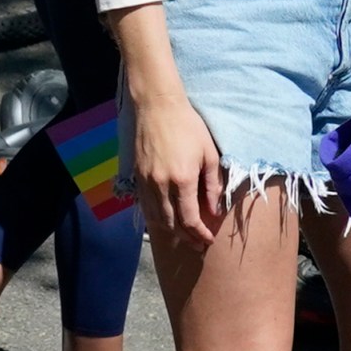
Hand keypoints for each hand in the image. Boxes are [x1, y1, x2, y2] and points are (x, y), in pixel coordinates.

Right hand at [131, 89, 224, 246]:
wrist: (157, 106)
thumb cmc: (188, 126)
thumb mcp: (209, 155)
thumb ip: (212, 186)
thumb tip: (214, 211)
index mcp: (182, 180)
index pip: (189, 219)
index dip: (199, 234)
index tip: (208, 241)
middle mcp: (160, 185)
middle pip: (170, 223)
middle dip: (185, 237)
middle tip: (197, 244)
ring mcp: (145, 180)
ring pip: (154, 216)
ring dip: (169, 230)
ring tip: (182, 235)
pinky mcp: (136, 174)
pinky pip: (144, 204)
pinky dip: (154, 216)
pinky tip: (164, 217)